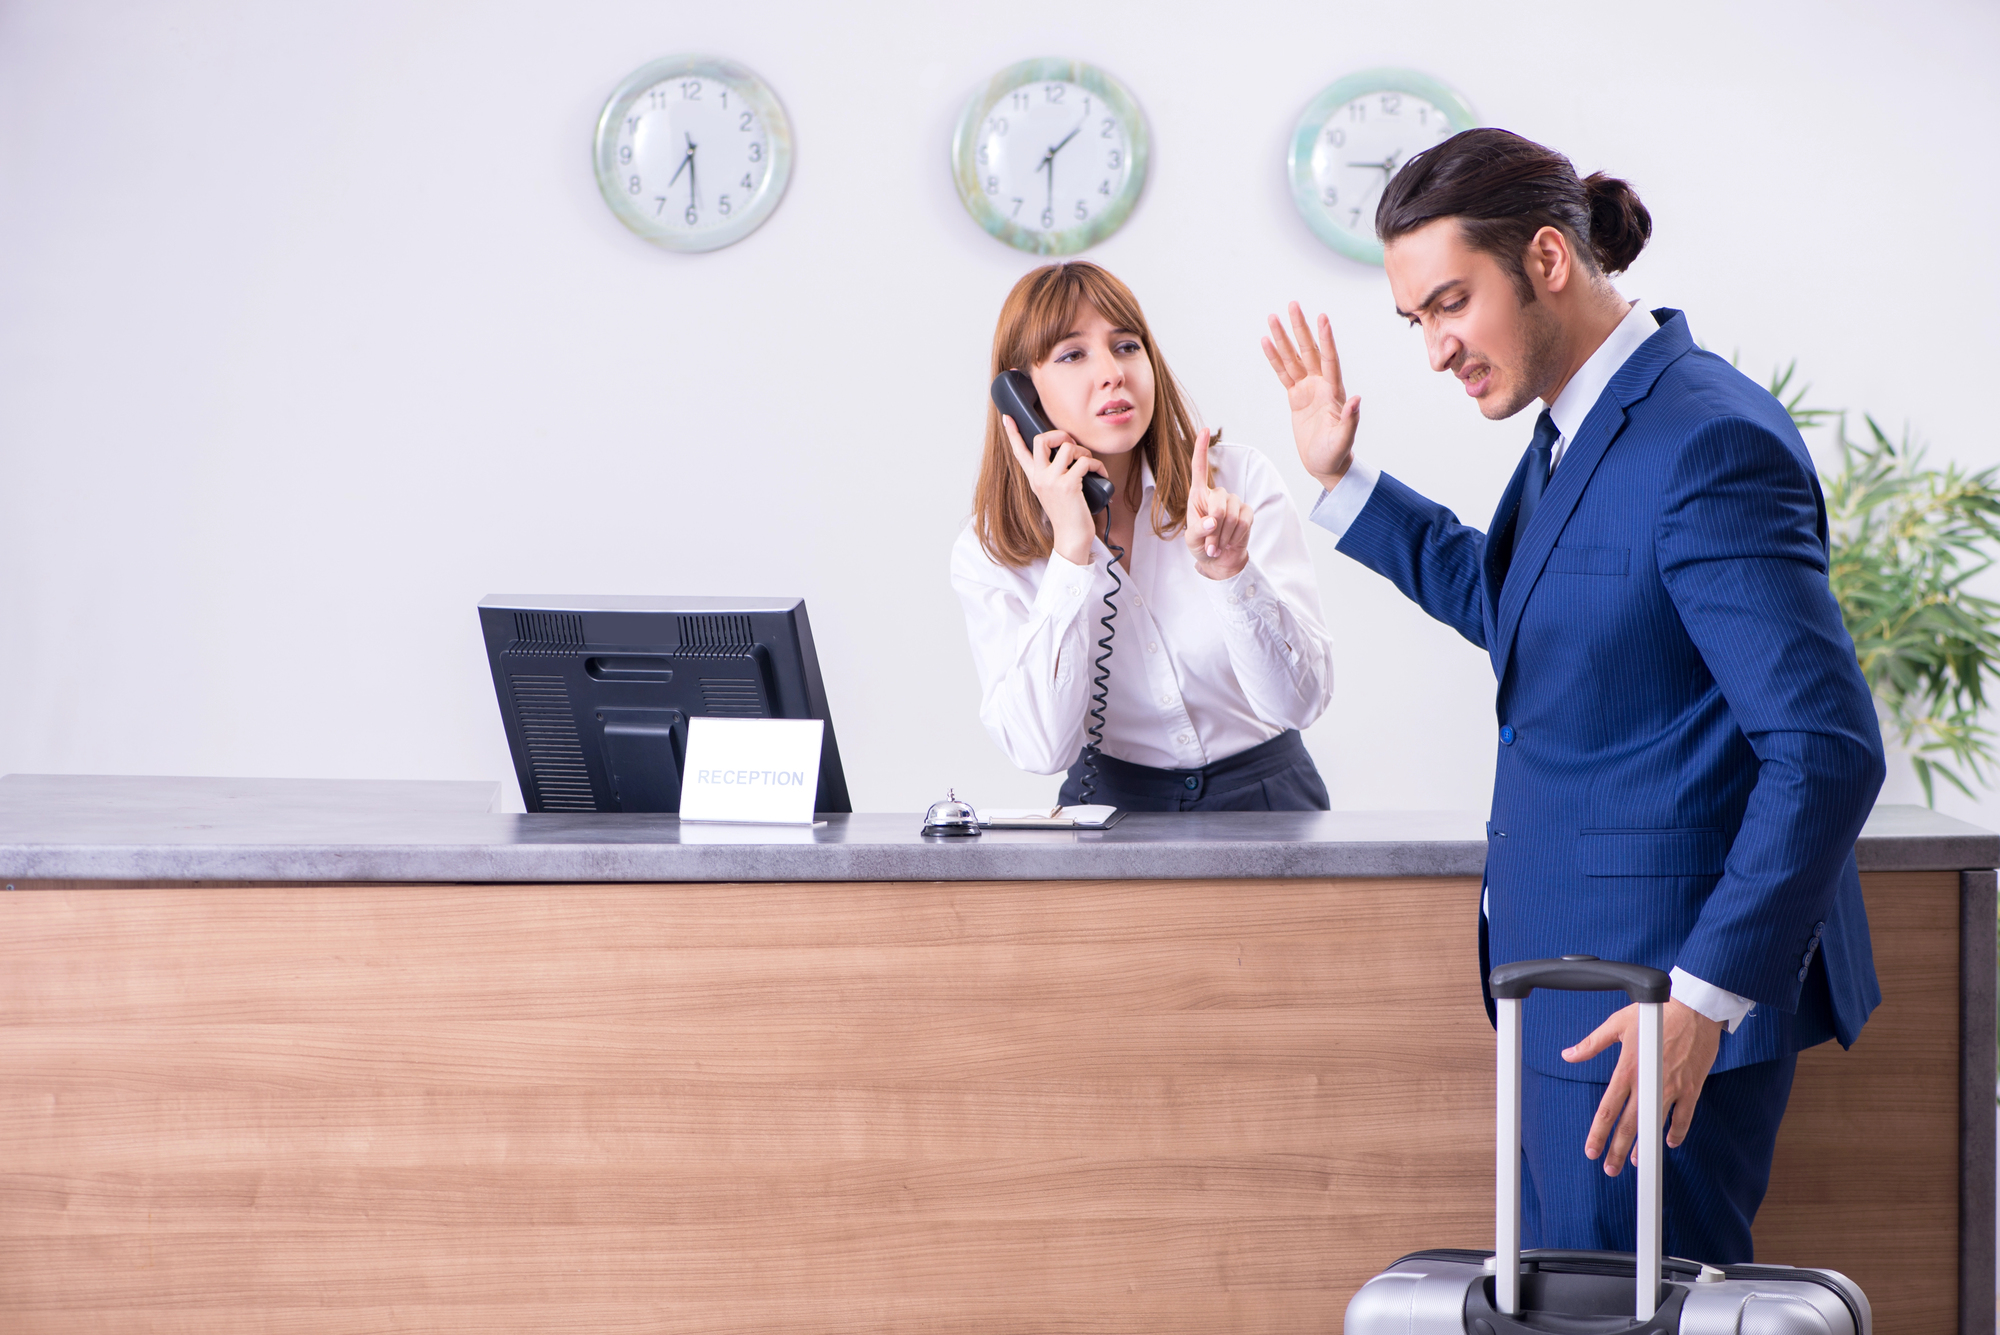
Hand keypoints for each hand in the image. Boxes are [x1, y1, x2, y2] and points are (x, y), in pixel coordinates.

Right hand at [1001, 411, 1107, 566]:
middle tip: (1071, 445)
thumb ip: (1054, 473)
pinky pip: (1084, 461)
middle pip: (1040, 439)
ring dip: (1084, 451)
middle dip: (1060, 434)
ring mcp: (1052, 481)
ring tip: (1088, 463)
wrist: (1071, 537)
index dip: (1012, 433)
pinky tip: (1100, 474)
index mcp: (1034, 478)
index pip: (1019, 451)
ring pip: (1067, 447)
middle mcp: (1039, 477)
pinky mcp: (1068, 485)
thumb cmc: (1067, 514)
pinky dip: (1097, 465)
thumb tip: (1068, 453)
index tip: (1006, 418)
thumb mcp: (1053, 491)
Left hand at [1184, 429, 1251, 579]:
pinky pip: (1243, 521)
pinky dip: (1235, 536)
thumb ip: (1198, 531)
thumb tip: (1212, 522)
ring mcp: (1234, 502)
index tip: (1205, 430)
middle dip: (1215, 525)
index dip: (1201, 449)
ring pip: (1232, 514)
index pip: (1199, 468)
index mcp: (1198, 495)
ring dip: (1224, 535)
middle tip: (1210, 544)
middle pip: (1219, 500)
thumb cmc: (1202, 545)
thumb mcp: (1192, 540)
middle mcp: (1217, 494)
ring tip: (1217, 545)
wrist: (1221, 559)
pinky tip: (1230, 541)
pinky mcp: (1246, 512)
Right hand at [1261, 302, 1360, 491]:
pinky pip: (1283, 374)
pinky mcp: (1296, 397)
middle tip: (1292, 305)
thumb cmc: (1337, 454)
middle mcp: (1322, 385)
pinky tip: (1267, 342)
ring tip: (1272, 317)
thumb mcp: (1344, 440)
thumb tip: (1357, 398)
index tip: (1322, 317)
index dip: (1326, 339)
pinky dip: (1275, 358)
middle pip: (1309, 351)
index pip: (1329, 360)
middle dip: (1300, 328)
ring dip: (1283, 338)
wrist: (1327, 465)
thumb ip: (1351, 419)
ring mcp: (1308, 389)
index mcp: (1334, 392)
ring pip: (1293, 358)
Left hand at [1563, 999, 1723, 1174]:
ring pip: (1654, 1125)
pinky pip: (1683, 1117)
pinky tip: (1668, 1143)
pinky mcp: (1691, 1088)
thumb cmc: (1656, 1011)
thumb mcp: (1617, 1024)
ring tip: (1637, 1164)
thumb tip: (1568, 1054)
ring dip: (1645, 1147)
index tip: (1591, 1150)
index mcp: (1627, 1069)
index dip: (1598, 1133)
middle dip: (1618, 1150)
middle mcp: (1647, 1082)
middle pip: (1629, 1125)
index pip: (1608, 1108)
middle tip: (1610, 1169)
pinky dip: (1676, 1132)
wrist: (1694, 1008)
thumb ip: (1592, 1043)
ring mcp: (1671, 1087)